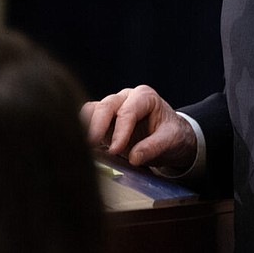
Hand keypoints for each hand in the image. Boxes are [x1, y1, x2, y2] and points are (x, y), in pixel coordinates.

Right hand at [81, 85, 197, 170]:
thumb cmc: (171, 133)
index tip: (116, 150)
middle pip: (106, 106)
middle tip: (90, 144)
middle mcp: (125, 98)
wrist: (168, 136)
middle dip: (97, 125)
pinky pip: (87, 120)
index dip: (120, 131)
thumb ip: (154, 147)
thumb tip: (134, 158)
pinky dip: (83, 131)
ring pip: (92, 110)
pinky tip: (82, 148)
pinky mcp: (103, 121)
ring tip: (83, 146)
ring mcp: (112, 107)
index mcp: (144, 97)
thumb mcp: (170, 139)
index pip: (128, 111)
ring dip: (86, 127)